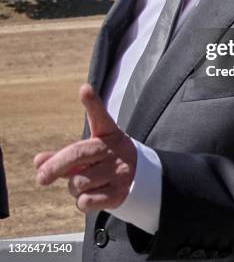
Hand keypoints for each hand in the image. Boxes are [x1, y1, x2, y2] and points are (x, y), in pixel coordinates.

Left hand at [33, 83, 136, 212]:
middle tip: (41, 178)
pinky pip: (86, 200)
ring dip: (73, 188)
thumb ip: (63, 155)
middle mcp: (114, 149)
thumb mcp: (87, 152)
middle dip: (55, 167)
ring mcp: (119, 171)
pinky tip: (92, 194)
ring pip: (78, 183)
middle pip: (77, 155)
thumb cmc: (104, 160)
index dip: (92, 102)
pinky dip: (82, 201)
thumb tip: (38, 161)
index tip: (84, 89)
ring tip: (85, 183)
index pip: (99, 116)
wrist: (137, 178)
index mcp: (108, 133)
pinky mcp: (119, 192)